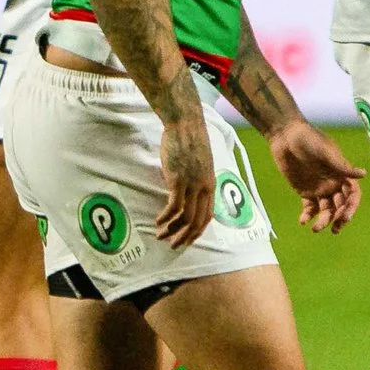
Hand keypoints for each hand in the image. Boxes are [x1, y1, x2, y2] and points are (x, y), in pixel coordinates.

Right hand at [154, 115, 215, 249]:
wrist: (185, 124)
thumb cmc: (190, 139)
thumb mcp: (200, 163)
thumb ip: (196, 179)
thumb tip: (186, 189)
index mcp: (211, 186)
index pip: (208, 217)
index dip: (197, 231)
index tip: (186, 239)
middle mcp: (204, 189)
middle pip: (197, 222)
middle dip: (185, 237)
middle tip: (173, 245)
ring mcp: (191, 185)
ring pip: (185, 217)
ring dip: (172, 230)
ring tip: (161, 236)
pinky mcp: (178, 180)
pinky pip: (173, 206)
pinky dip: (166, 217)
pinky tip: (158, 222)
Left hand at [268, 121, 363, 234]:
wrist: (285, 136)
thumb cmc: (309, 139)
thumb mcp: (326, 151)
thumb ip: (341, 166)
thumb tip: (363, 174)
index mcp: (342, 175)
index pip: (352, 196)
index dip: (351, 207)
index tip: (345, 216)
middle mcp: (333, 185)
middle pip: (340, 206)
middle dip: (339, 218)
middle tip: (333, 228)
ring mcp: (319, 189)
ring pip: (325, 210)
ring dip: (323, 220)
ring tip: (315, 228)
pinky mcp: (304, 191)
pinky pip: (309, 208)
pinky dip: (308, 216)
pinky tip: (303, 221)